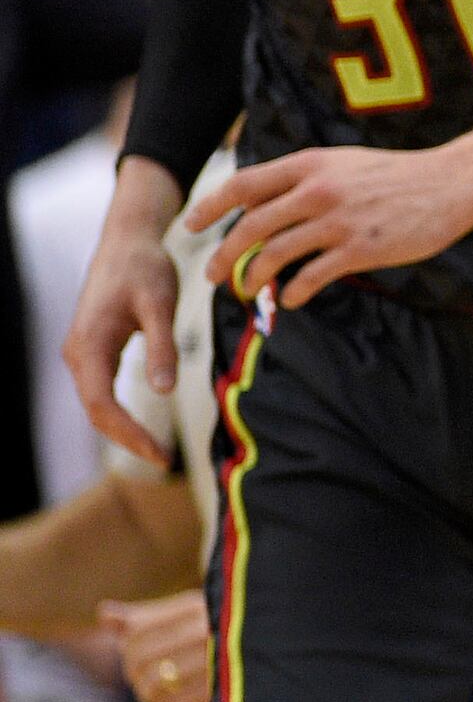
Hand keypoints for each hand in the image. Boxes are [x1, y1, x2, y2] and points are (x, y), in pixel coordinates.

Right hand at [63, 159, 181, 468]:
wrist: (127, 241)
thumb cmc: (146, 268)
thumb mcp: (160, 304)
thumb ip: (162, 346)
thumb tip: (165, 391)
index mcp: (90, 344)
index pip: (101, 404)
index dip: (128, 432)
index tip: (159, 453)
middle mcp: (78, 353)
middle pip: (96, 410)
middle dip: (127, 438)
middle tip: (165, 460)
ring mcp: (81, 352)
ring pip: (96, 403)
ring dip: (122, 429)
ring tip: (158, 451)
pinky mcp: (92, 350)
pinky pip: (100, 390)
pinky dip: (119, 412)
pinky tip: (143, 426)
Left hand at [100, 592, 212, 701]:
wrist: (277, 649)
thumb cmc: (223, 630)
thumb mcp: (190, 612)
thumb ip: (146, 615)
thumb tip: (104, 613)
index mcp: (198, 607)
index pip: (135, 633)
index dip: (128, 646)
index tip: (140, 649)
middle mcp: (206, 632)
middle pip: (137, 661)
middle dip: (135, 672)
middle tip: (148, 673)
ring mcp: (213, 663)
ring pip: (149, 687)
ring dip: (149, 692)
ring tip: (164, 687)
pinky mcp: (218, 693)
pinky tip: (179, 699)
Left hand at [185, 143, 472, 305]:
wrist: (454, 182)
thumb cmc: (400, 175)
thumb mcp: (346, 164)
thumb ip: (306, 181)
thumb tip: (262, 208)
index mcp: (312, 165)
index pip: (243, 185)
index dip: (210, 206)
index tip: (191, 225)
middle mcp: (318, 190)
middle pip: (250, 227)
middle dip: (224, 256)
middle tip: (214, 275)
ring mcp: (338, 221)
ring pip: (274, 255)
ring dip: (252, 279)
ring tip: (249, 291)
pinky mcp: (360, 249)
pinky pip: (310, 277)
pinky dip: (293, 292)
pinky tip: (291, 299)